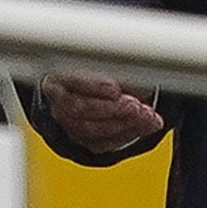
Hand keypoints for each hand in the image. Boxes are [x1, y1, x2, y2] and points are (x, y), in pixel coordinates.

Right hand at [38, 72, 165, 154]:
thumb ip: (118, 68)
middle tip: (136, 106)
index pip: (70, 82)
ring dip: (124, 124)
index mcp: (58, 79)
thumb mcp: (107, 64)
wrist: (95, 92)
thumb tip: (138, 73)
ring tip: (147, 115)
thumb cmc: (98, 72)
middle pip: (78, 110)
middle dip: (111, 109)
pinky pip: (104, 143)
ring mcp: (69, 126)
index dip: (94, 86)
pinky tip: (148, 124)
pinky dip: (129, 133)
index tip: (116, 89)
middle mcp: (59, 105)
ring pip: (91, 131)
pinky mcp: (85, 141)